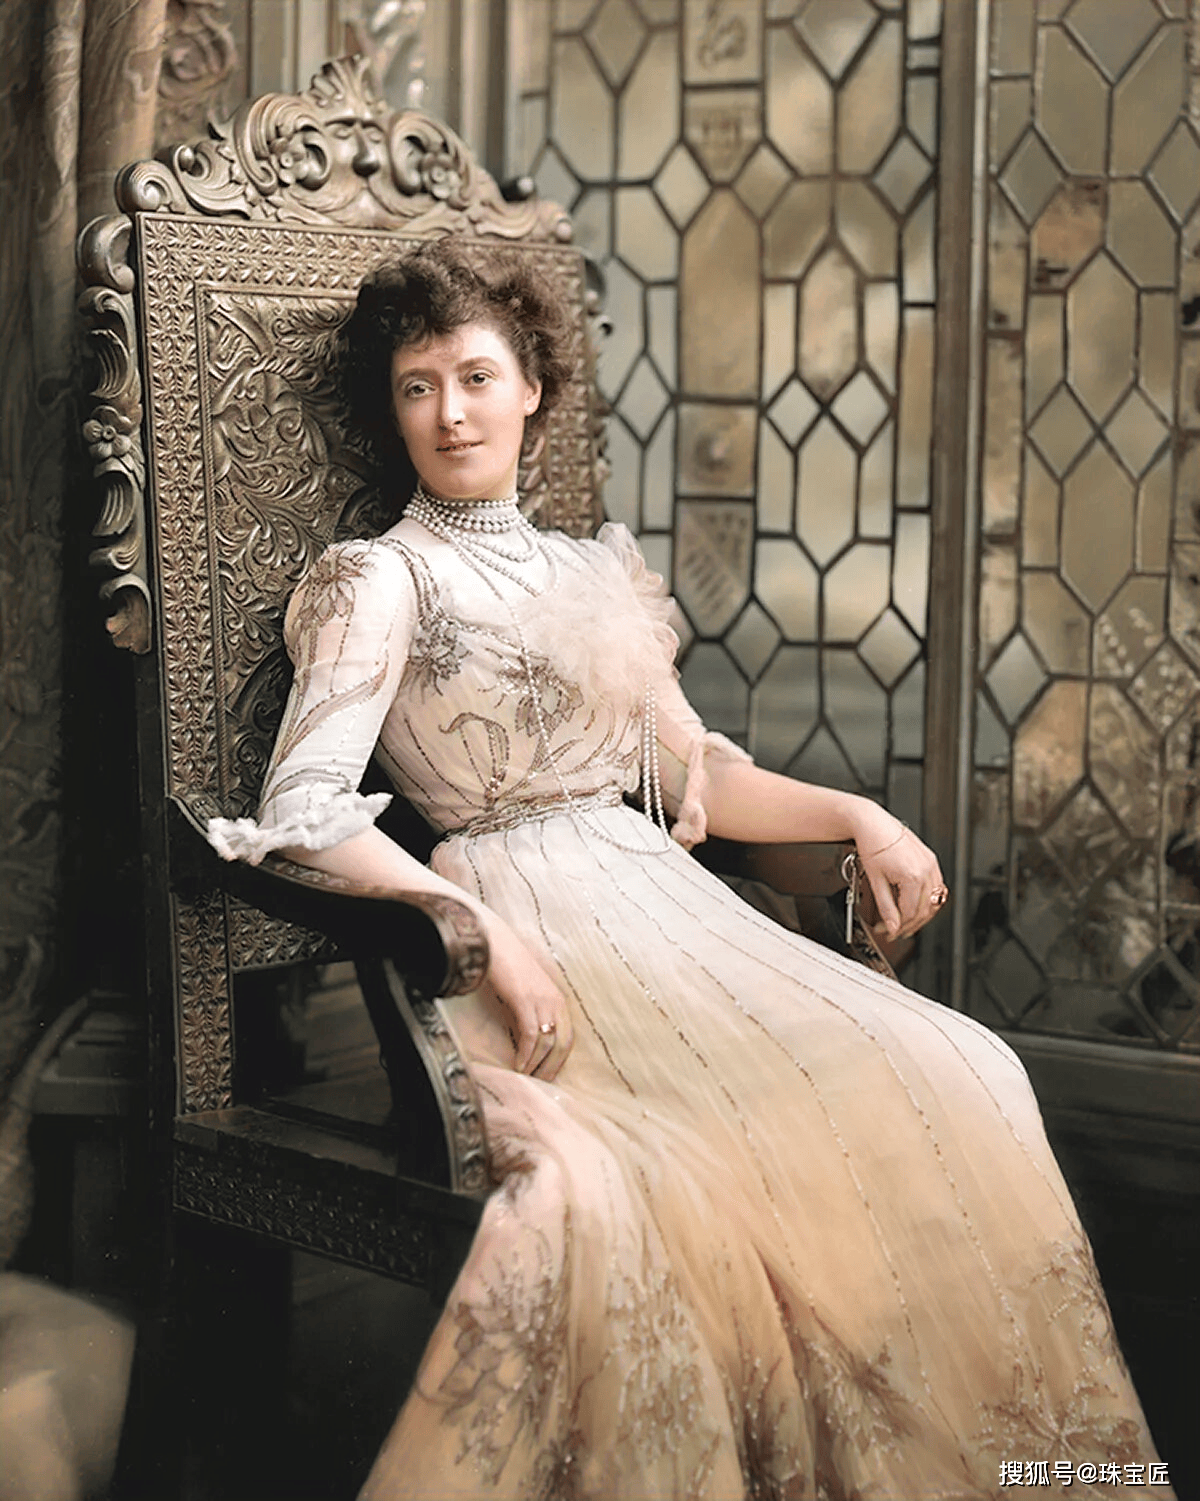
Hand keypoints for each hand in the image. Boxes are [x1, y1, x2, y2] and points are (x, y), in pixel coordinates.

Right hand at [482, 917, 573, 1079]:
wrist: (493, 943)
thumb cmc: (505, 968)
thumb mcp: (525, 992)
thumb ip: (531, 1012)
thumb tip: (526, 1040)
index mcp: (558, 999)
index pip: (568, 1037)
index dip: (560, 1060)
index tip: (549, 1077)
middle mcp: (556, 1001)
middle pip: (563, 1044)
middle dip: (552, 1068)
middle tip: (541, 1086)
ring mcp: (542, 1000)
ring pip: (548, 1043)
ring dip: (537, 1065)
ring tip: (527, 1080)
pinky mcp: (526, 1000)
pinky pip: (530, 1035)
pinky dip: (526, 1054)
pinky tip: (518, 1066)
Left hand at [853, 812, 947, 941]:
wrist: (872, 823)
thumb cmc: (872, 844)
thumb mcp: (876, 881)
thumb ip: (886, 907)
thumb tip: (892, 927)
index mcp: (913, 876)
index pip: (910, 913)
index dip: (898, 927)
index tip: (887, 932)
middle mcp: (927, 870)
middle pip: (925, 910)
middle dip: (909, 925)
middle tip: (894, 932)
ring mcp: (931, 864)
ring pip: (935, 901)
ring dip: (921, 915)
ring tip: (905, 923)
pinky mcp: (931, 860)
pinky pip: (937, 888)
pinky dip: (928, 900)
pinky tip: (915, 905)